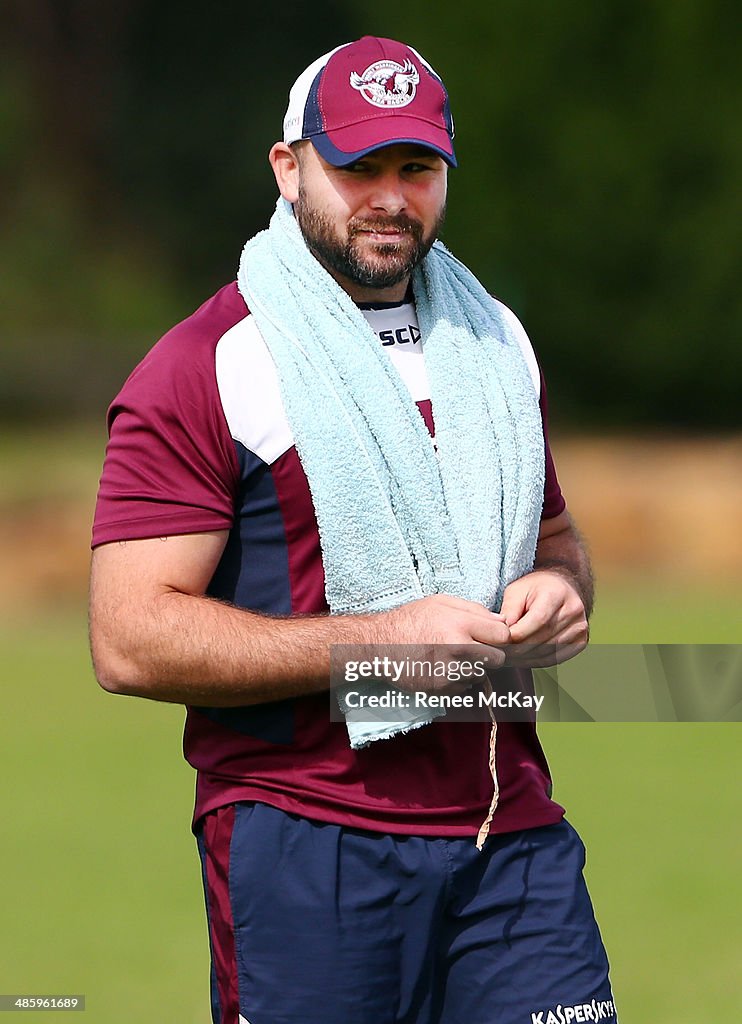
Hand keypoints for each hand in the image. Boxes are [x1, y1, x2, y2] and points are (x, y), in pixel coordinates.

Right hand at [373, 594, 511, 692]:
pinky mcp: (442, 689)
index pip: (503, 636)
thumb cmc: (411, 620)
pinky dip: (458, 680)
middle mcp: (458, 649)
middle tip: (474, 648)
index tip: (489, 636)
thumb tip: (502, 621)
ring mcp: (450, 672)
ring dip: (472, 668)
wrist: (381, 645)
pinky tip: (442, 668)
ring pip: (481, 675)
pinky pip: (464, 687)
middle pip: (498, 659)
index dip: (498, 635)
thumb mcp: (441, 602)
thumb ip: (474, 610)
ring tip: (452, 657)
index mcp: (460, 625)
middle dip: (490, 654)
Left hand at [499, 570, 588, 666]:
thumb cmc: (534, 590)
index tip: (499, 641)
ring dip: (524, 658)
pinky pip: (555, 658)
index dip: (516, 635)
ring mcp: (580, 627)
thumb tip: (502, 634)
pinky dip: (536, 661)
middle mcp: (573, 610)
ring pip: (547, 652)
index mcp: (556, 593)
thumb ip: (509, 610)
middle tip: (499, 653)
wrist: (560, 589)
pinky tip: (522, 658)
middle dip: (517, 649)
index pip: (537, 621)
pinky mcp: (581, 641)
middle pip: (541, 639)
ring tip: (508, 656)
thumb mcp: (516, 591)